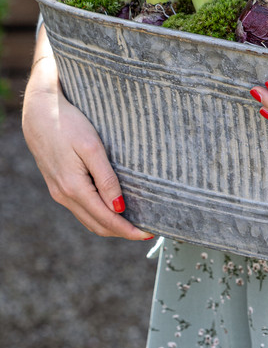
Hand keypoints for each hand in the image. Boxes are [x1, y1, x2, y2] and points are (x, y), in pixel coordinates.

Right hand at [22, 29, 152, 239]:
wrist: (39, 113)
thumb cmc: (69, 125)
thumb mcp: (92, 148)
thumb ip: (106, 179)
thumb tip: (118, 207)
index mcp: (74, 187)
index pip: (106, 219)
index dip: (128, 230)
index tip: (148, 234)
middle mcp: (64, 195)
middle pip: (97, 225)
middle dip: (121, 232)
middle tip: (146, 231)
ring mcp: (59, 192)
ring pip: (88, 219)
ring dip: (110, 225)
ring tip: (134, 223)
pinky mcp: (58, 185)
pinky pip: (81, 209)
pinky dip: (98, 215)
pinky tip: (112, 208)